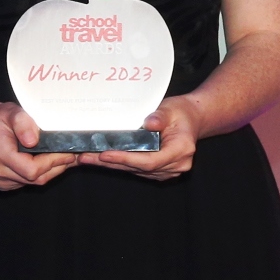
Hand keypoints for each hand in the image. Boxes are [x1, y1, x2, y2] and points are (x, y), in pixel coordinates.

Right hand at [0, 100, 77, 191]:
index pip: (31, 169)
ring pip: (33, 183)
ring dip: (50, 171)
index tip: (69, 153)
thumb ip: (24, 124)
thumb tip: (33, 141)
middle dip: (56, 167)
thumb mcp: (12, 112)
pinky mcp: (1, 184)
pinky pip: (26, 183)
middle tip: (71, 155)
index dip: (53, 162)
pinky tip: (45, 162)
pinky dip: (39, 174)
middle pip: (35, 179)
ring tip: (61, 157)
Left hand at [83, 96, 199, 179]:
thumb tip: (149, 123)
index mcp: (181, 150)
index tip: (105, 154)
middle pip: (139, 168)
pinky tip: (102, 159)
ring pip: (135, 171)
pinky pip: (137, 170)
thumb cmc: (182, 113)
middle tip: (86, 156)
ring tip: (88, 157)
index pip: (150, 161)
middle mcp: (176, 165)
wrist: (192, 119)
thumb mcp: (171, 108)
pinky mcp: (160, 171)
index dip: (126, 159)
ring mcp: (168, 171)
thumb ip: (160, 116)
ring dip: (112, 165)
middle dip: (111, 162)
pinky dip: (120, 164)